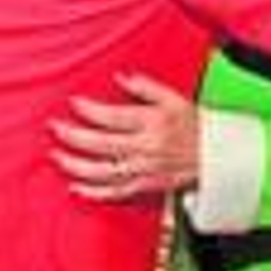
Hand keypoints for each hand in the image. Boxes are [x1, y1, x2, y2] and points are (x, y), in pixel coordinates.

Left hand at [51, 74, 200, 200]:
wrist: (215, 157)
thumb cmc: (194, 126)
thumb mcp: (173, 98)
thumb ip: (145, 87)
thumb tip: (120, 77)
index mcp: (152, 123)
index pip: (112, 117)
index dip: (89, 110)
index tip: (73, 102)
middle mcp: (145, 149)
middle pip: (99, 144)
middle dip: (72, 135)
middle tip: (55, 127)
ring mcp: (143, 171)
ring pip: (101, 171)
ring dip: (74, 164)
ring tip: (57, 155)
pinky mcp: (144, 187)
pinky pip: (113, 193)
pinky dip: (92, 192)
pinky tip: (75, 186)